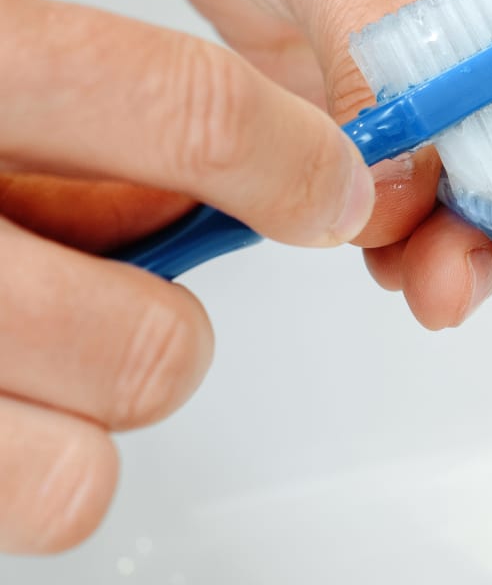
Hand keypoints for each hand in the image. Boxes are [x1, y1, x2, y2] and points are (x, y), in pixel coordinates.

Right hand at [0, 0, 371, 551]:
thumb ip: (91, 123)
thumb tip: (222, 187)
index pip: (185, 111)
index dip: (294, 161)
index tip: (332, 189)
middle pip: (149, 343)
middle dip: (173, 330)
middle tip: (126, 295)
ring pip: (74, 475)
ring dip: (87, 416)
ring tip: (35, 355)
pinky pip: (8, 507)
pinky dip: (17, 463)